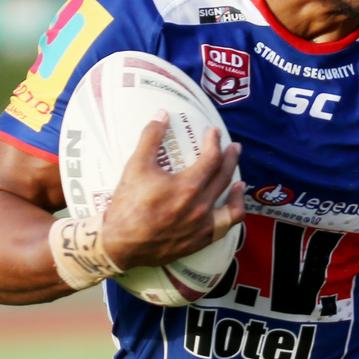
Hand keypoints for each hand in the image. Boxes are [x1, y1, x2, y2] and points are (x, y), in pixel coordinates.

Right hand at [102, 114, 244, 269]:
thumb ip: (150, 138)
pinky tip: (230, 208)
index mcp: (188, 186)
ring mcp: (202, 226)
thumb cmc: (127, 205)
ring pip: (232, 206)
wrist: (119, 245)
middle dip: (231, 158)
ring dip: (237, 191)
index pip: (212, 158)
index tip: (214, 132)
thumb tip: (162, 113)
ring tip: (240, 181)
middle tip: (234, 147)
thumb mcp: (135, 167)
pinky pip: (225, 227)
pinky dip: (231, 215)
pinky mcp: (199, 241)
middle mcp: (201, 206)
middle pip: (224, 177)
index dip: (214, 142)